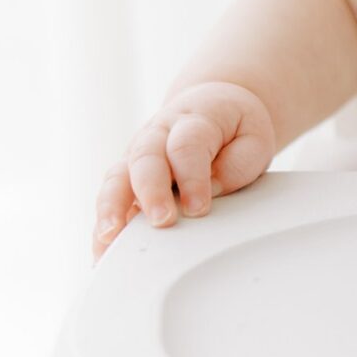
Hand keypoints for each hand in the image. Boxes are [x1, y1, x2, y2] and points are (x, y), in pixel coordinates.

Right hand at [93, 82, 276, 260]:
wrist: (211, 105)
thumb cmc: (235, 128)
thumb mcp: (253, 137)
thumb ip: (237, 164)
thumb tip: (211, 191)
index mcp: (193, 120)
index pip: (186, 147)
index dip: (192, 178)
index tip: (198, 208)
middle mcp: (158, 134)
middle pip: (145, 158)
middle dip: (151, 192)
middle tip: (162, 221)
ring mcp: (137, 153)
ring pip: (116, 177)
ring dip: (111, 208)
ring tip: (111, 238)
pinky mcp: (126, 175)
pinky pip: (109, 199)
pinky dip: (103, 225)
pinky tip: (102, 252)